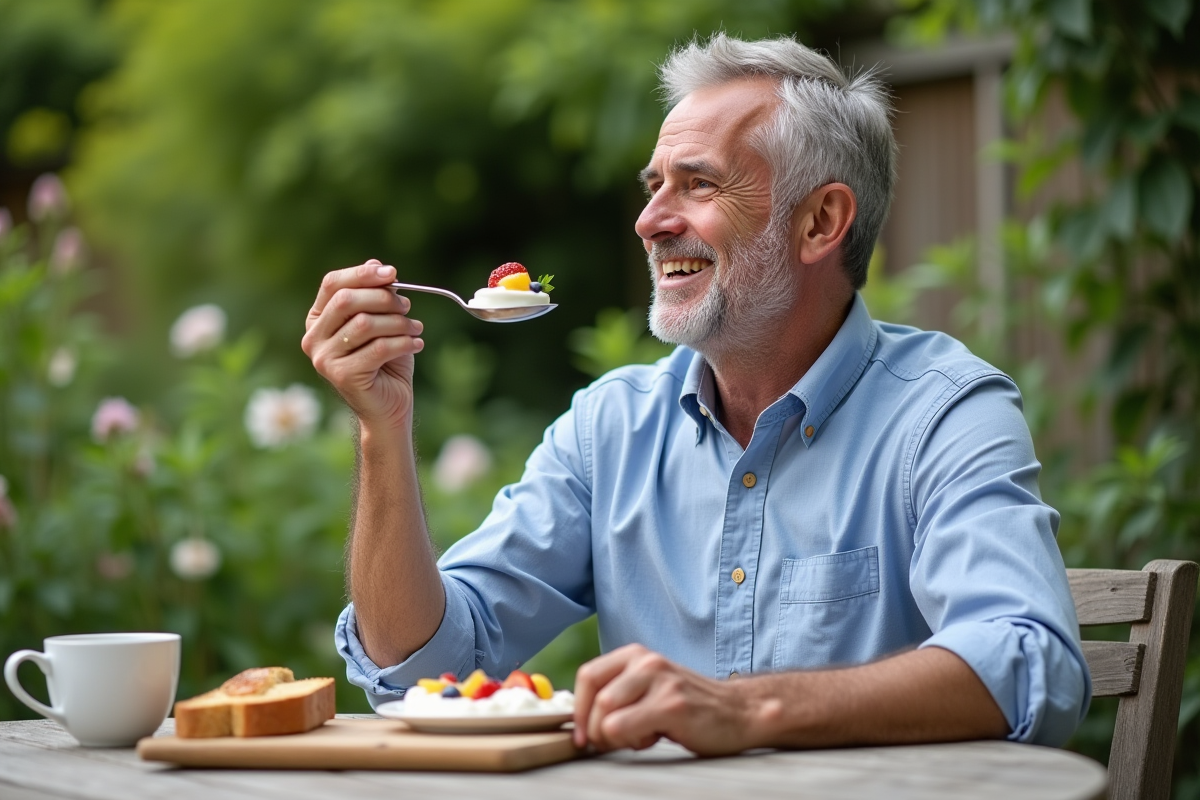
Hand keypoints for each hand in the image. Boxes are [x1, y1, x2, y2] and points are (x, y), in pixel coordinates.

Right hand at [302, 259, 423, 429]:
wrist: (390, 406)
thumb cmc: (386, 361)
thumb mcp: (383, 322)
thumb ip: (377, 295)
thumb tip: (376, 264)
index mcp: (318, 319)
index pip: (333, 284)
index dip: (363, 274)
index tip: (392, 273)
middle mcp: (313, 338)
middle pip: (347, 301)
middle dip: (383, 299)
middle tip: (407, 307)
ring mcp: (324, 359)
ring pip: (365, 324)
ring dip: (398, 322)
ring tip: (415, 328)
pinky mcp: (341, 376)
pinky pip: (378, 348)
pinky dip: (403, 343)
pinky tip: (417, 344)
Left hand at [572, 644, 758, 755]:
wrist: (738, 712)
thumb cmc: (688, 706)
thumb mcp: (648, 687)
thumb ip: (618, 692)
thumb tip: (578, 716)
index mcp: (636, 654)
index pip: (588, 676)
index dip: (579, 710)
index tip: (582, 736)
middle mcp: (646, 661)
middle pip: (595, 698)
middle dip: (595, 731)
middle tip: (612, 744)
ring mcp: (660, 681)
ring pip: (606, 715)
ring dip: (613, 738)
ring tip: (638, 737)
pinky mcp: (671, 705)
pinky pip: (622, 728)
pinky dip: (630, 742)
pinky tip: (653, 737)